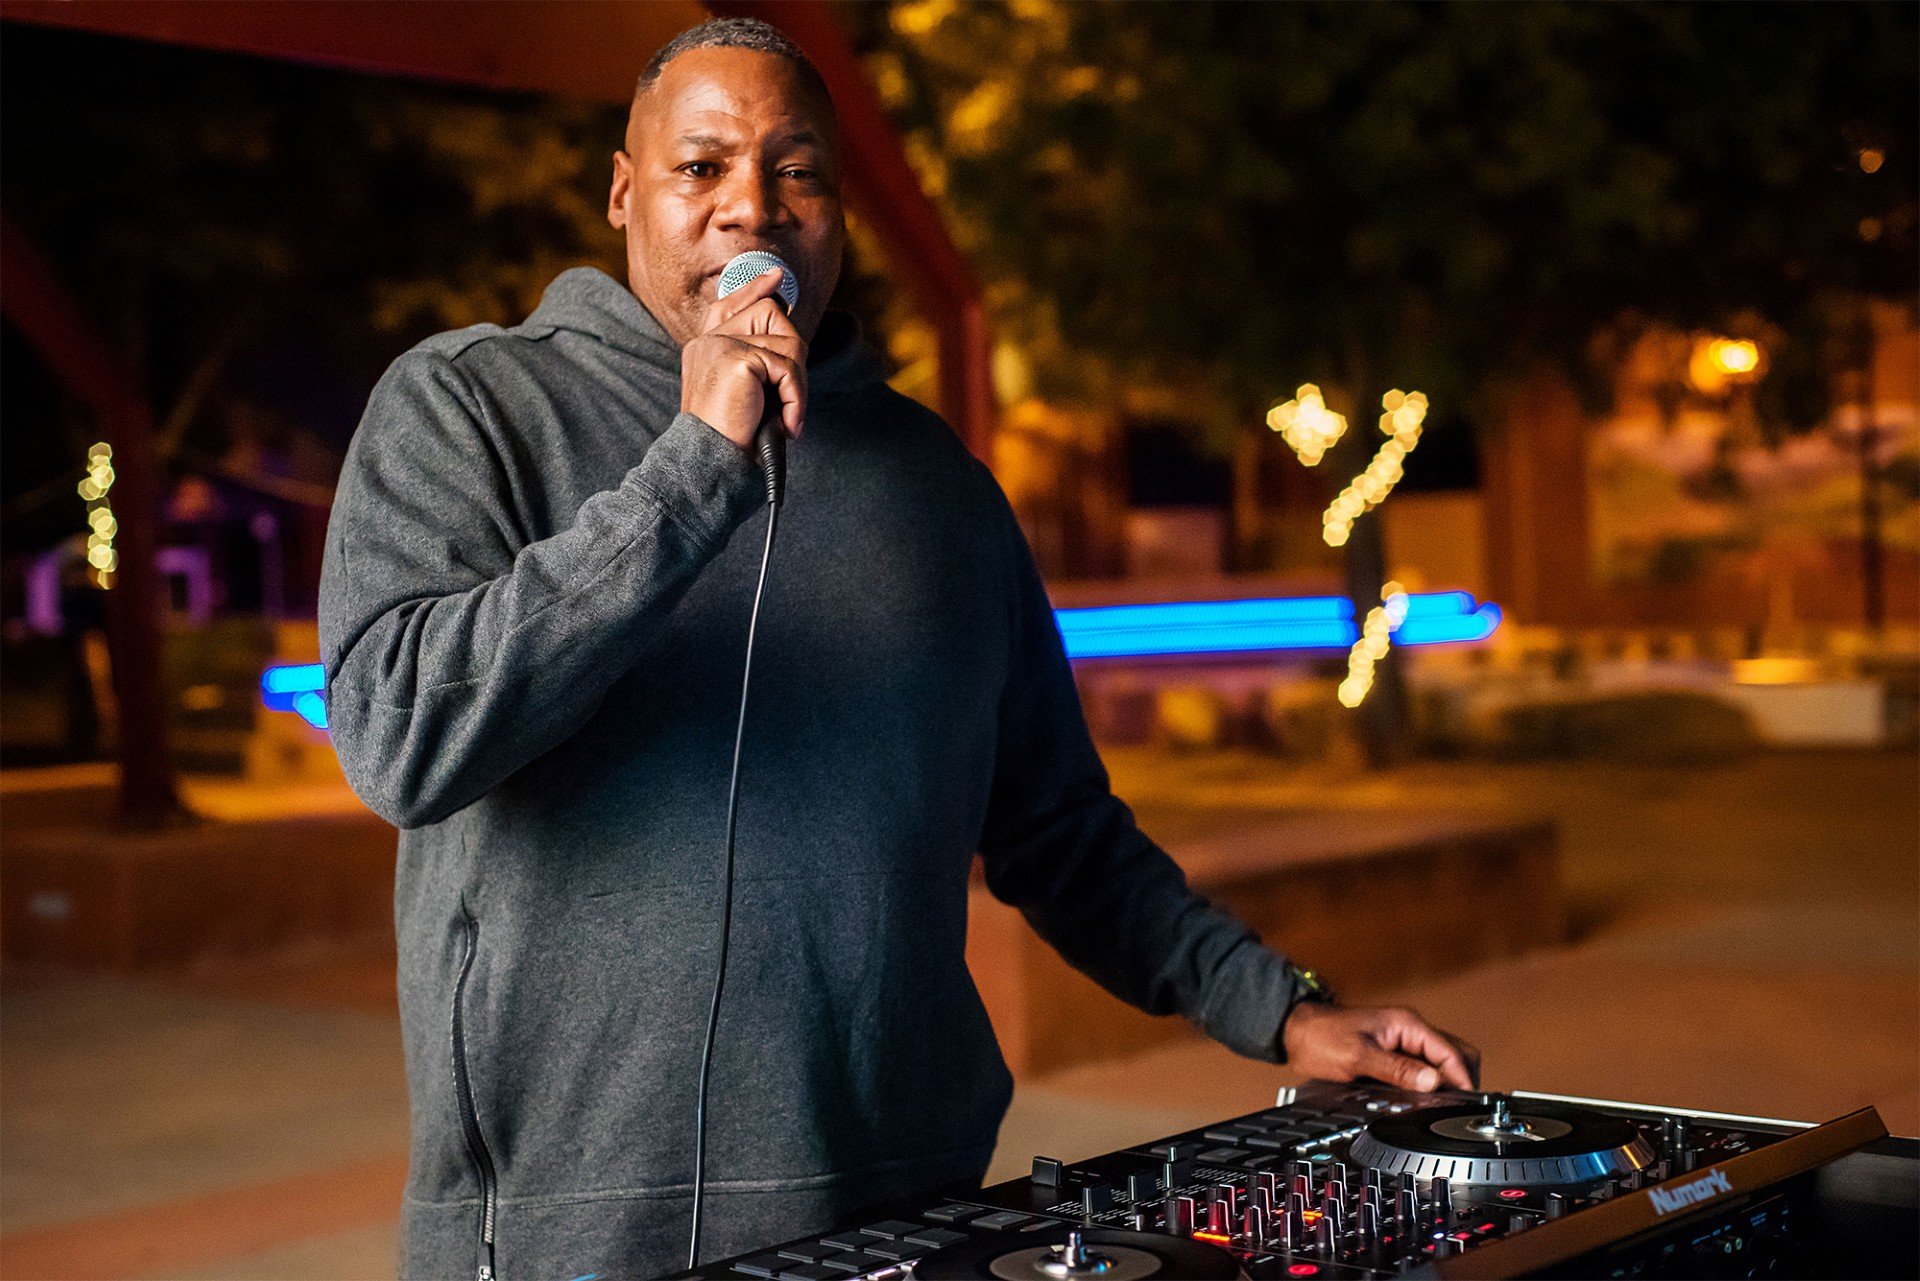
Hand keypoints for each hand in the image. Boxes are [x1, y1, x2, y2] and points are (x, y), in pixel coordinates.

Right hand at [678, 267, 806, 449]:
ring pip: (788, 342)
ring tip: (787, 417)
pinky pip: (788, 368)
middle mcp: (708, 341)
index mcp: (704, 349)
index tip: (776, 278)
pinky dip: (797, 399)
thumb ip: (756, 367)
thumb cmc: (727, 441)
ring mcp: (720, 345)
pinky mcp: (736, 358)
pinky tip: (787, 424)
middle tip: (790, 398)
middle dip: (793, 356)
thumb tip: (791, 343)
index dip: (753, 288)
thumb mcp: (742, 397)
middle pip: (770, 314)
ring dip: (798, 386)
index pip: (729, 304)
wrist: (708, 464)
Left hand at [1281, 1002, 1480, 1093]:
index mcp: (1408, 1025)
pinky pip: (1422, 1070)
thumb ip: (1396, 1070)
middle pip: (1455, 1056)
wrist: (1296, 1033)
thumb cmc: (1321, 1038)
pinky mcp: (1394, 1055)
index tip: (1467, 1104)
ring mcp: (1403, 1043)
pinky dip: (1427, 1085)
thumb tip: (1433, 1082)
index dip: (1462, 1080)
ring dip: (1444, 1083)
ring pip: (1441, 1063)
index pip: (1451, 1053)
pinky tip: (1420, 1100)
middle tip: (1456, 1107)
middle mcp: (1410, 1031)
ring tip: (1439, 1106)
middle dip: (1461, 1080)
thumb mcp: (1358, 1057)